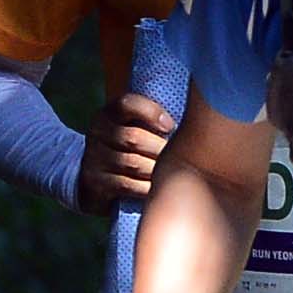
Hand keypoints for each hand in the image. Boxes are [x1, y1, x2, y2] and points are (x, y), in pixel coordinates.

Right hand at [73, 93, 171, 214]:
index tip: (171, 126)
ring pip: (133, 164)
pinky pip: (128, 185)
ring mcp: (93, 158)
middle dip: (161, 149)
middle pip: (134, 138)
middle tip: (181, 158)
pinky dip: (148, 188)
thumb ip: (156, 119)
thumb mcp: (137, 129)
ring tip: (173, 174)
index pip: (126, 104)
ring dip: (157, 170)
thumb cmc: (131, 150)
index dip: (150, 112)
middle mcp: (97, 133)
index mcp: (109, 114)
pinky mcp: (95, 183)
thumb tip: (199, 113)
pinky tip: (159, 188)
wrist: (96, 181)